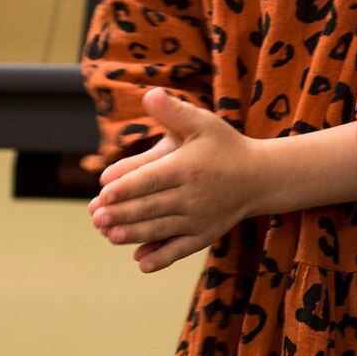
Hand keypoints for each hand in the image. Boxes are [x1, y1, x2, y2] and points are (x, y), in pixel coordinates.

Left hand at [87, 88, 259, 272]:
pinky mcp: (204, 235)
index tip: (104, 192)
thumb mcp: (204, 123)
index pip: (151, 179)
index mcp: (188, 168)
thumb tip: (149, 93)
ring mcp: (199, 219)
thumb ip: (174, 111)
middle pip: (151, 207)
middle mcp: (193, 196)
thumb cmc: (226, 146)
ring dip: (133, 234)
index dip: (126, 187)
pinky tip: (140, 261)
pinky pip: (179, 250)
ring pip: (160, 229)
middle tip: (96, 217)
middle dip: (121, 213)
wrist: (260, 177)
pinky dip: (160, 258)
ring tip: (109, 236)